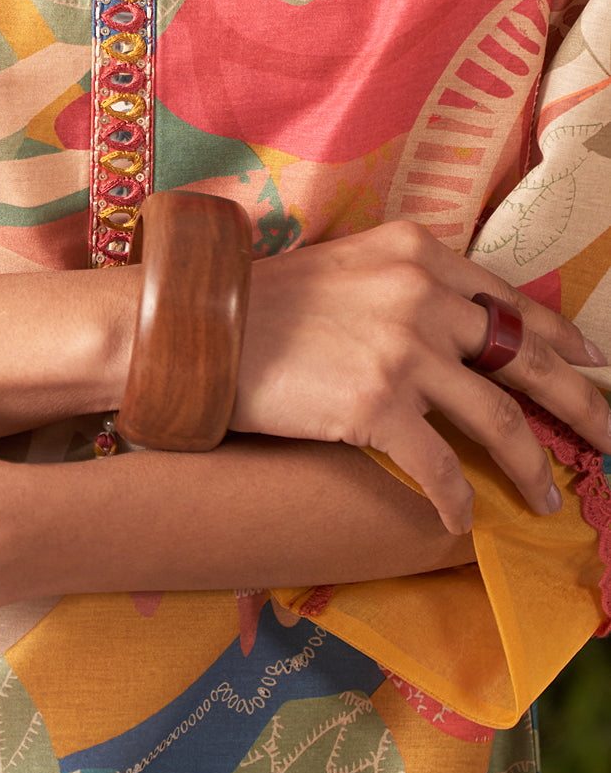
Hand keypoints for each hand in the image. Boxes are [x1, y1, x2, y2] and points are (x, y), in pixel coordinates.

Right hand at [232, 221, 610, 534]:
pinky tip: (462, 520)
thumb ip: (407, 284)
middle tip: (610, 434)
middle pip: (524, 356)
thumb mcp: (348, 267)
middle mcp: (421, 295)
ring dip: (533, 465)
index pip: (507, 300)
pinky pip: (441, 466)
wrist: (203, 326)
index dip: (556, 335)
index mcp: (417, 252)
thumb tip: (460, 328)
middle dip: (579, 400)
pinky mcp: (377, 406)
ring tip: (550, 497)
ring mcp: (404, 350)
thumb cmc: (266, 298)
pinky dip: (458, 499)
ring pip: (498, 418)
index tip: (588, 358)